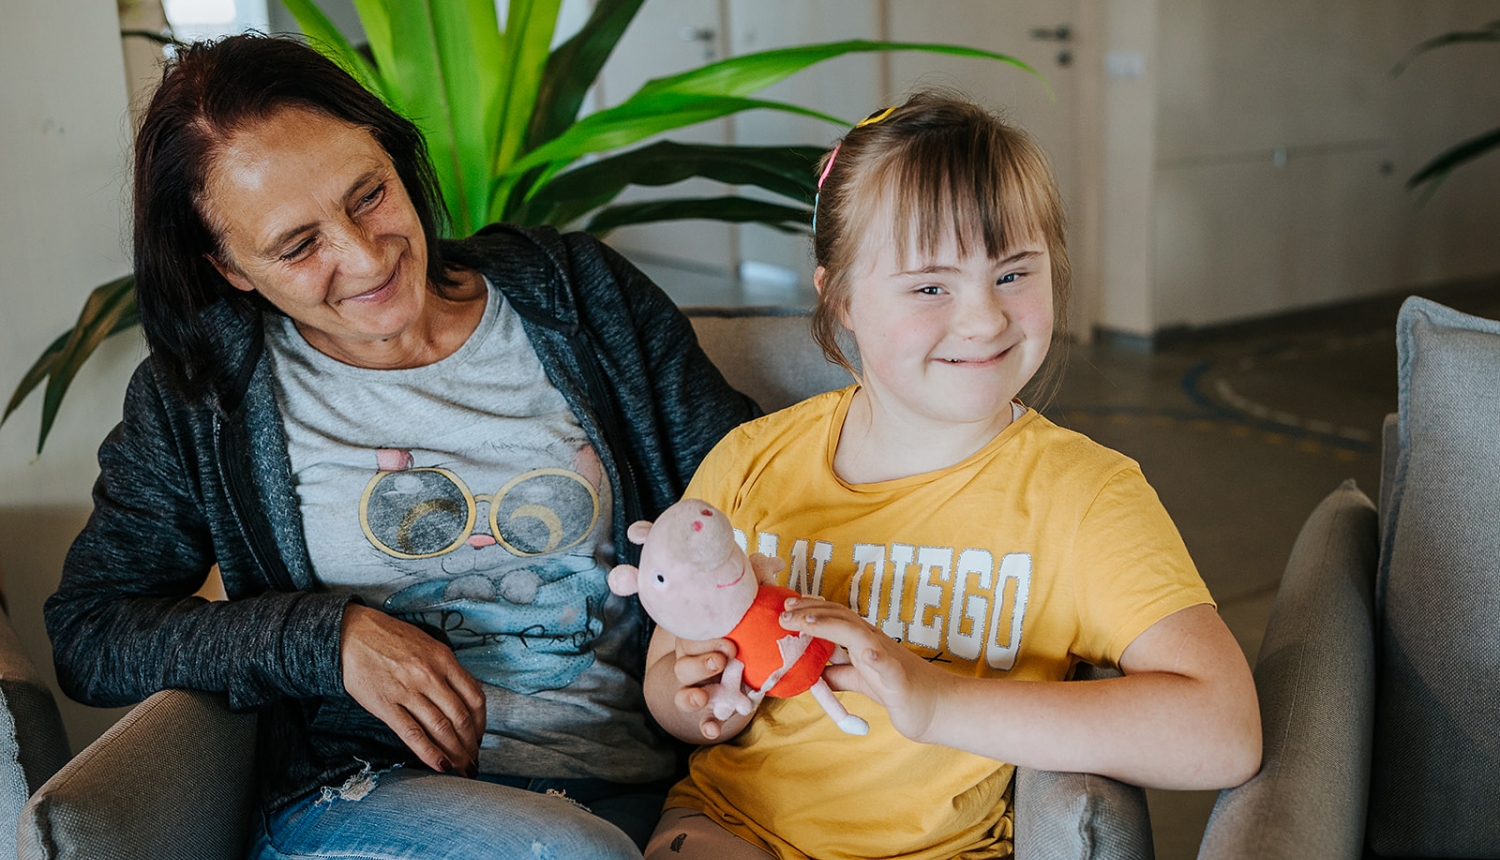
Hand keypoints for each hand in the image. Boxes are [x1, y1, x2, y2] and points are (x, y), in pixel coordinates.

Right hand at [340, 604, 485, 775]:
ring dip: (456, 753)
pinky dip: (430, 753)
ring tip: (462, 769)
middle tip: (472, 761)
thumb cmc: (390, 638)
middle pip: (461, 717)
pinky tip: (440, 766)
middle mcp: (430, 675)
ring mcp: (408, 691)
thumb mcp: (427, 645)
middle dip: (470, 744)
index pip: (475, 697)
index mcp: (444, 659)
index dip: (481, 722)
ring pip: (441, 728)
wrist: (351, 634)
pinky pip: (413, 734)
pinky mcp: (386, 705)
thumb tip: (463, 697)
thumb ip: (446, 669)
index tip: (480, 736)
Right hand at [669, 636, 753, 740]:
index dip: (707, 642)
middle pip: (683, 669)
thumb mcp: (736, 634)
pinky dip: (708, 726)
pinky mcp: (712, 712)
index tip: (729, 644)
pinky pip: (705, 721)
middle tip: (720, 661)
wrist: (749, 664)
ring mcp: (698, 692)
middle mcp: (691, 668)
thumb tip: (754, 628)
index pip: (691, 641)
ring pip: (684, 696)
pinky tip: (712, 731)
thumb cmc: (740, 641)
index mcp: (694, 644)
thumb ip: (738, 632)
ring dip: (692, 697)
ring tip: (702, 697)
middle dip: (701, 665)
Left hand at [778, 597, 951, 741]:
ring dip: (831, 626)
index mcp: (864, 642)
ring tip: (807, 622)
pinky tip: (867, 655)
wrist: (936, 709)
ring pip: (859, 635)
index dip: (811, 610)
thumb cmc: (900, 692)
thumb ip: (839, 675)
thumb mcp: (861, 681)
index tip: (787, 607)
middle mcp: (875, 643)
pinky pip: (889, 667)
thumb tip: (812, 673)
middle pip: (841, 619)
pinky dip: (878, 659)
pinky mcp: (900, 681)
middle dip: (811, 613)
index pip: (835, 618)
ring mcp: (889, 660)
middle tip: (784, 612)